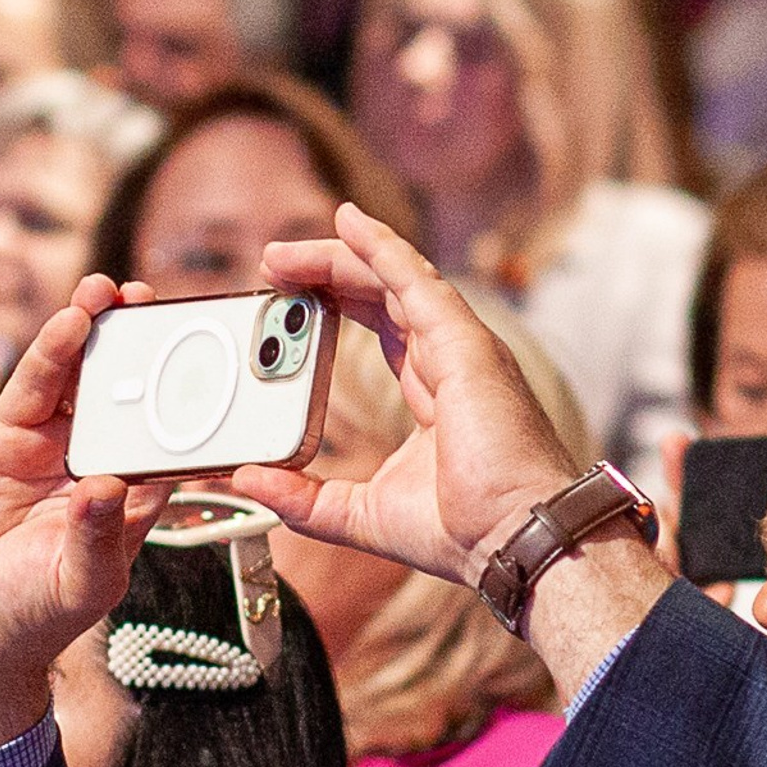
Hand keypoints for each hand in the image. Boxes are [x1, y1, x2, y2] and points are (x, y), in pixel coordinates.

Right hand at [0, 276, 168, 751]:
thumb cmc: (37, 614)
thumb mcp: (81, 582)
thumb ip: (99, 537)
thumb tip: (109, 485)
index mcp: (137, 502)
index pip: (178, 445)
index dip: (197, 406)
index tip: (223, 370)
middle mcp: (101, 466)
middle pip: (129, 398)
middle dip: (144, 352)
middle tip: (162, 307)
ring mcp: (52, 450)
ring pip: (80, 382)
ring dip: (96, 336)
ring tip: (112, 294)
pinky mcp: (6, 441)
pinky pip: (32, 390)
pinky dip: (52, 356)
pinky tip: (72, 323)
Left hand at [233, 204, 583, 588]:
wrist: (517, 543)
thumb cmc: (468, 535)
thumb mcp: (363, 516)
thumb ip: (306, 499)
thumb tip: (250, 482)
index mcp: (437, 402)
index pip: (383, 337)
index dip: (336, 314)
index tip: (288, 311)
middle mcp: (452, 368)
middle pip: (383, 300)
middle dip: (326, 277)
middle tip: (272, 269)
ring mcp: (463, 353)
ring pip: (395, 282)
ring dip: (337, 258)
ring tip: (282, 254)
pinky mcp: (465, 345)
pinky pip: (417, 279)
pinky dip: (382, 248)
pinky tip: (348, 223)